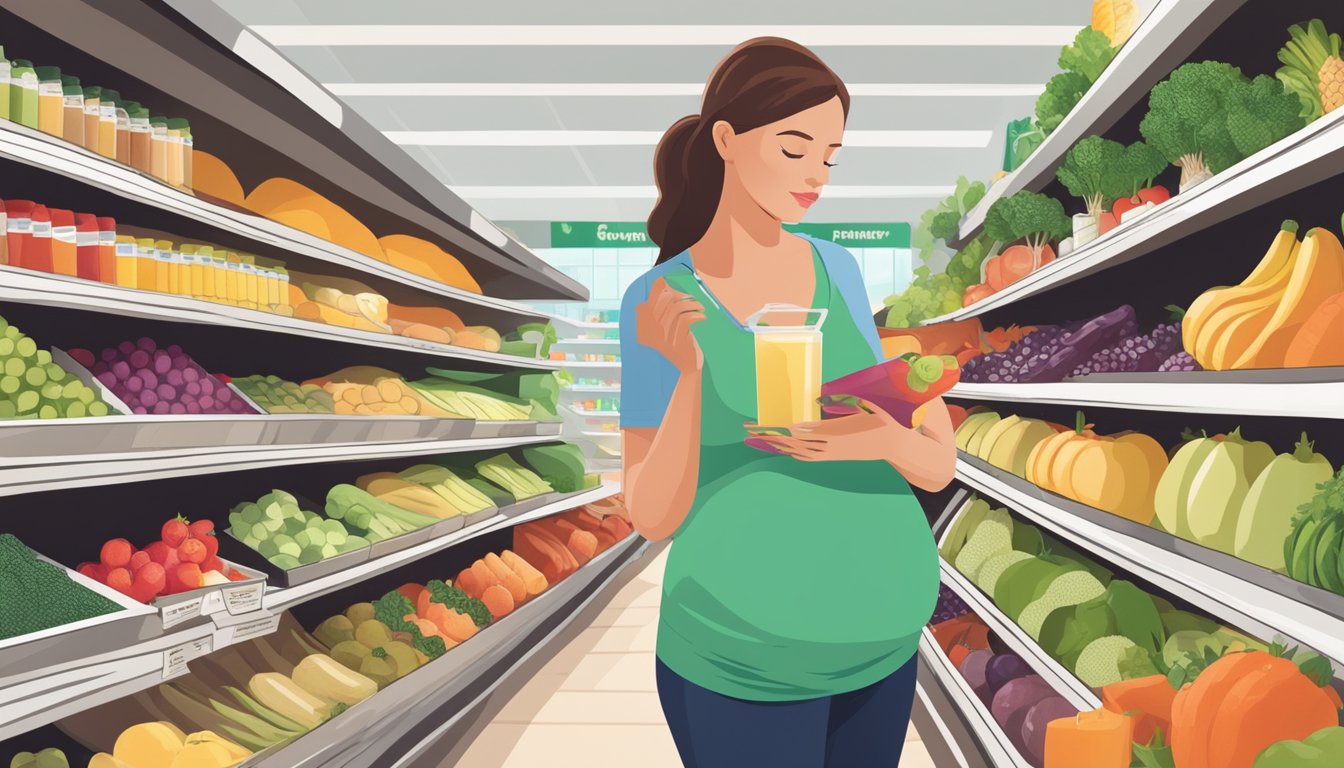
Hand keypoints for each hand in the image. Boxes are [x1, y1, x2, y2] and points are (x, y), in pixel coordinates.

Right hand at [637, 277, 705, 372]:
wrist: (687, 368)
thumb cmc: (681, 345)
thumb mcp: (671, 327)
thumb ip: (667, 309)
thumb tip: (665, 285)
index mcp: (649, 324)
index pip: (652, 298)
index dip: (660, 287)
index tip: (671, 286)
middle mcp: (654, 329)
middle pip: (666, 300)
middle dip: (682, 295)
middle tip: (693, 300)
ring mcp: (665, 334)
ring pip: (677, 308)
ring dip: (692, 304)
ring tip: (701, 308)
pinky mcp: (677, 340)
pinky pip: (686, 319)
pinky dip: (696, 315)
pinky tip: (702, 318)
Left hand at [758, 398, 909, 462]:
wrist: (892, 445)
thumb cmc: (878, 420)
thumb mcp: (862, 406)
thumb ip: (840, 402)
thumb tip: (818, 399)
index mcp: (835, 431)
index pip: (802, 430)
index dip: (783, 429)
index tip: (767, 427)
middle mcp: (829, 445)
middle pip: (794, 442)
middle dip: (771, 437)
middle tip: (751, 431)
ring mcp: (831, 453)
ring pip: (798, 451)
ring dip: (778, 446)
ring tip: (760, 441)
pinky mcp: (834, 457)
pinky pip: (809, 457)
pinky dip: (794, 454)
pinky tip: (784, 451)